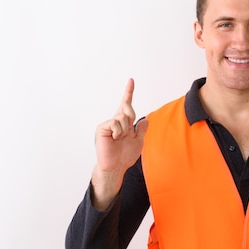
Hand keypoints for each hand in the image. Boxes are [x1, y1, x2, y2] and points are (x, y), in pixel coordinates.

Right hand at [91, 78, 148, 209]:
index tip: (131, 81)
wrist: (116, 167)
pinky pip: (114, 123)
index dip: (128, 93)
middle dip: (130, 117)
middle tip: (126, 133)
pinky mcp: (102, 128)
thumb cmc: (125, 156)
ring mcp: (108, 125)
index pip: (126, 105)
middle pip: (127, 108)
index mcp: (124, 124)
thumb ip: (141, 130)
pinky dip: (118, 131)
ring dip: (125, 130)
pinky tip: (114, 138)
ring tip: (119, 139)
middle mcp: (116, 122)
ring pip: (123, 117)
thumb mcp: (138, 142)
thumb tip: (146, 119)